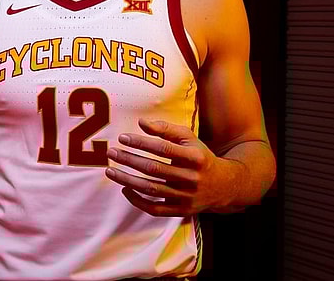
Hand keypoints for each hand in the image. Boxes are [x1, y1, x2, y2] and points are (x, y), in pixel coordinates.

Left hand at [104, 118, 239, 216]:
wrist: (223, 185)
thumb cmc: (199, 156)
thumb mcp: (189, 139)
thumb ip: (166, 129)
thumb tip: (141, 123)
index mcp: (195, 157)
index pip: (164, 149)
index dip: (141, 142)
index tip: (123, 137)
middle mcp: (192, 178)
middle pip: (154, 169)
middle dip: (129, 160)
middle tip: (111, 152)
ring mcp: (186, 197)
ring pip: (151, 189)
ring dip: (127, 180)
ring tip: (110, 171)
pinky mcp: (181, 211)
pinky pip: (154, 209)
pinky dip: (137, 201)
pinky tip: (125, 189)